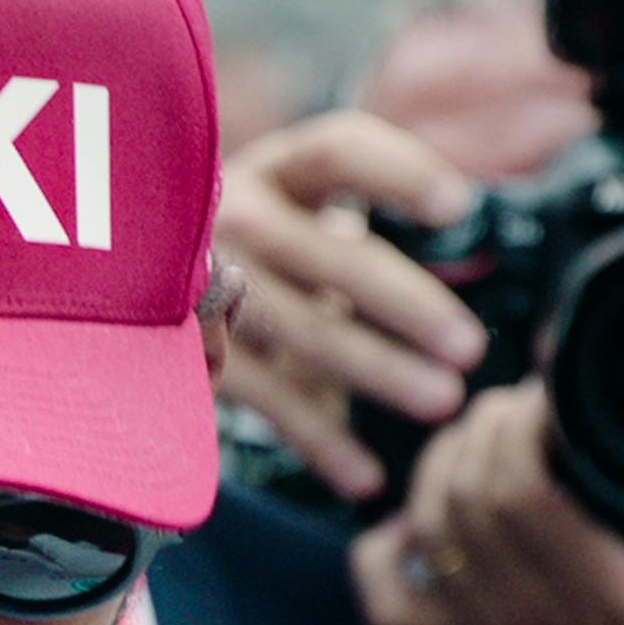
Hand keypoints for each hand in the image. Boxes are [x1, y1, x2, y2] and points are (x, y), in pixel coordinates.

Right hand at [212, 111, 487, 499]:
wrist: (149, 281)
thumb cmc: (269, 247)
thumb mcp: (304, 210)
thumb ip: (370, 216)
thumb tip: (474, 240)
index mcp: (279, 170)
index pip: (339, 151)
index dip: (397, 175)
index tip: (458, 208)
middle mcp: (236, 216)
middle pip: (332, 256)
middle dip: (405, 305)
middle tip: (468, 347)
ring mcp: (206, 284)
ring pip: (303, 331)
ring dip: (377, 370)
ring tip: (441, 400)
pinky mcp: (189, 350)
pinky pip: (265, 398)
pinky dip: (317, 439)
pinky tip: (365, 474)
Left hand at [351, 380, 623, 624]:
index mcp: (597, 595)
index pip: (523, 491)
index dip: (521, 427)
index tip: (549, 393)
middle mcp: (527, 613)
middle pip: (467, 494)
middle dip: (482, 428)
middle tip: (515, 404)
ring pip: (427, 525)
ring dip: (439, 464)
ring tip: (477, 436)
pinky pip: (385, 597)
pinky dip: (383, 547)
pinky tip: (415, 517)